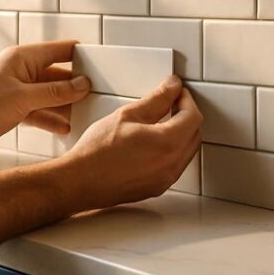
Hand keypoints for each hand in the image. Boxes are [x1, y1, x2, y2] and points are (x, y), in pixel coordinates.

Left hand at [0, 41, 90, 154]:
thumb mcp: (24, 98)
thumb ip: (55, 92)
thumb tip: (81, 85)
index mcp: (23, 58)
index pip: (60, 50)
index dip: (81, 57)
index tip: (101, 67)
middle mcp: (22, 71)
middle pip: (58, 75)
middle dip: (76, 86)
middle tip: (98, 96)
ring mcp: (18, 89)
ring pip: (50, 95)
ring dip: (66, 105)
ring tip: (86, 114)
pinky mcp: (14, 108)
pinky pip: (40, 110)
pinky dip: (52, 118)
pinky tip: (66, 128)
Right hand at [56, 75, 202, 209]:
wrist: (79, 181)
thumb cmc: (97, 151)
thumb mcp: (127, 115)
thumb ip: (156, 99)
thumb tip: (172, 87)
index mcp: (168, 144)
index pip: (193, 117)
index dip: (186, 100)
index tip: (176, 92)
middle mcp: (172, 165)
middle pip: (194, 134)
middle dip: (186, 116)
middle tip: (171, 103)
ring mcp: (165, 179)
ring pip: (187, 151)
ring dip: (181, 133)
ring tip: (161, 121)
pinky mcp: (157, 187)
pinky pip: (175, 165)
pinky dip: (172, 150)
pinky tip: (153, 143)